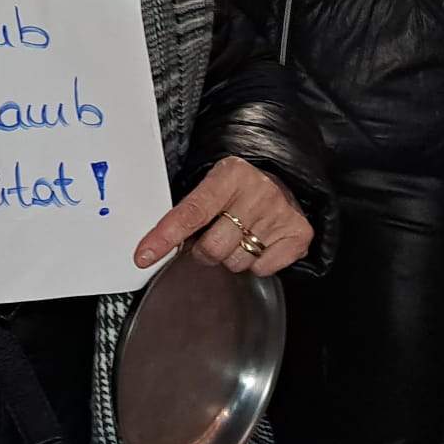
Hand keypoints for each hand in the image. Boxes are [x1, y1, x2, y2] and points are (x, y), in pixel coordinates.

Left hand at [133, 155, 312, 276]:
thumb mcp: (212, 185)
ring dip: (230, 256)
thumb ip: (188, 210)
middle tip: (210, 237)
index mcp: (231, 174)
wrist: (283, 179)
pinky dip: (255, 262)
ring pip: (236, 262)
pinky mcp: (299, 235)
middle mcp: (259, 192)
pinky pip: (262, 269)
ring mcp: (281, 214)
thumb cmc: (237, 188)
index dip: (165, 237)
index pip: (191, 212)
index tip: (144, 255)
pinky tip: (259, 241)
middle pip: (213, 248)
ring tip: (238, 235)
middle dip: (203, 251)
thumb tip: (152, 246)